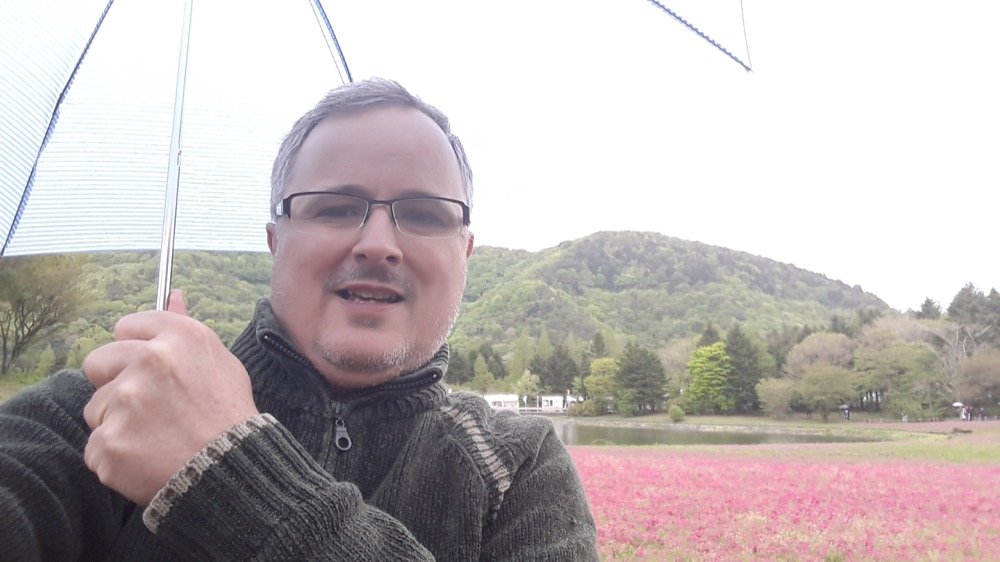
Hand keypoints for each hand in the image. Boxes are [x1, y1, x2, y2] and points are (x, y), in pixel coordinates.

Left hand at [82, 290, 258, 504]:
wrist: (232, 473)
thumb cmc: (229, 417)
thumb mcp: (219, 362)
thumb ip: (186, 327)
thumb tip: (174, 294)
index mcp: (179, 337)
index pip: (128, 326)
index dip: (136, 349)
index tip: (149, 370)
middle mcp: (149, 361)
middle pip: (98, 361)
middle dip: (114, 383)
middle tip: (148, 407)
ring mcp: (125, 402)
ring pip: (96, 408)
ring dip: (116, 423)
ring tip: (154, 439)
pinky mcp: (109, 442)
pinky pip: (96, 447)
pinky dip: (115, 458)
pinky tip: (145, 461)